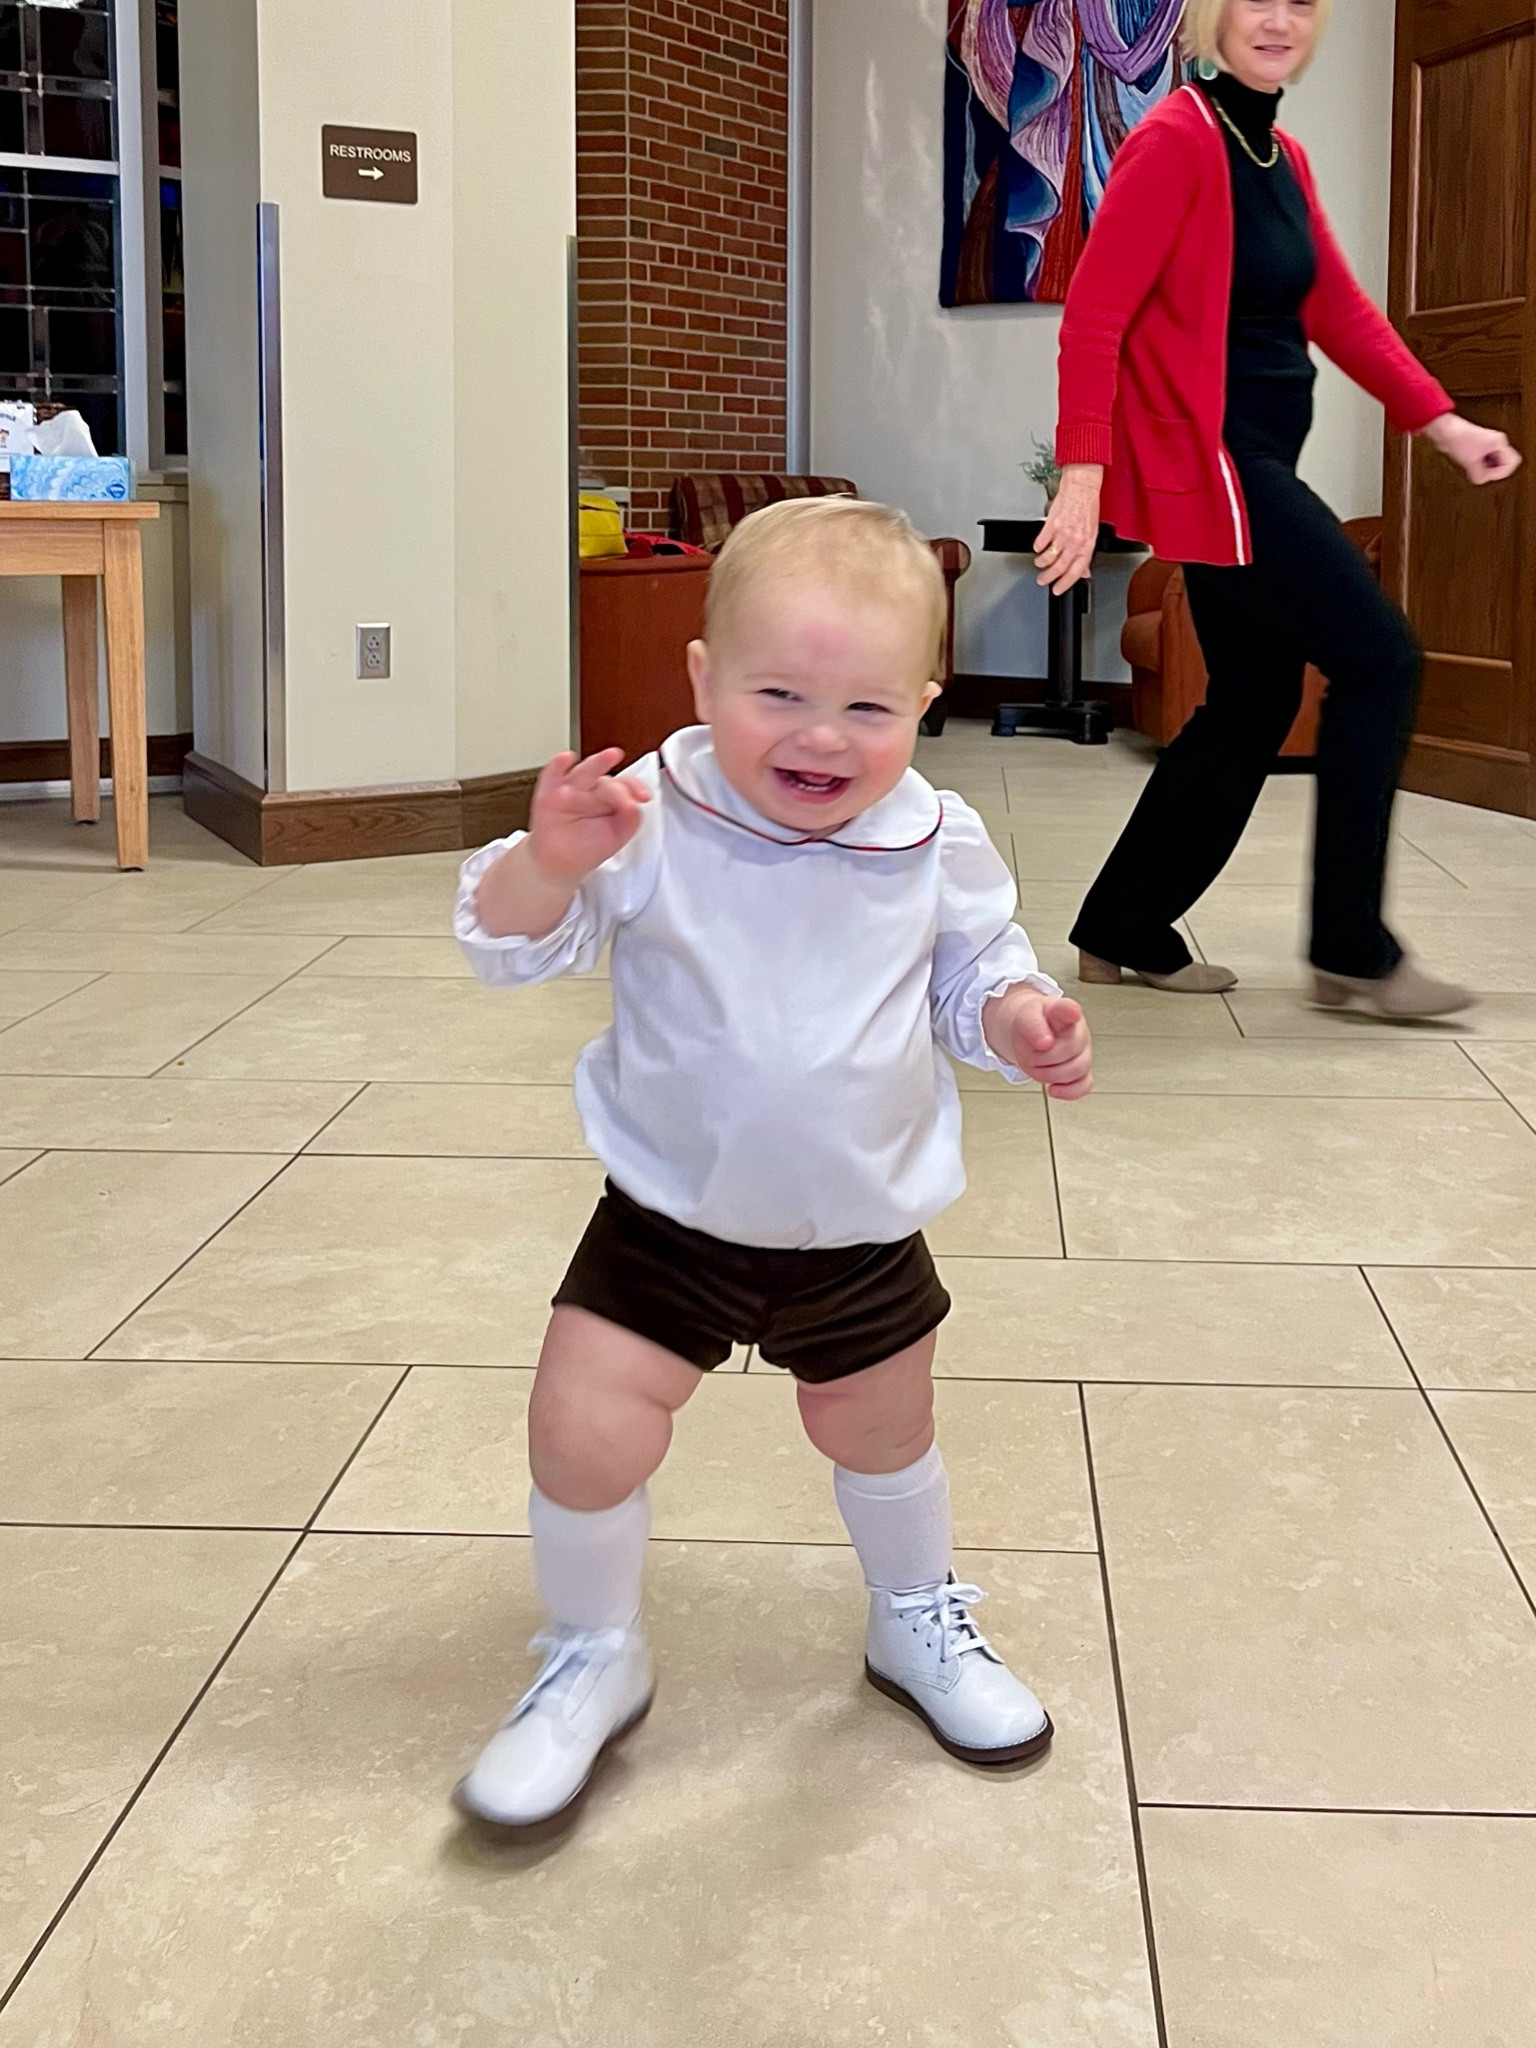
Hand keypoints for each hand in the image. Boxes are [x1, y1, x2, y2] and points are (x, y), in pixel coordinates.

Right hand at [527, 747, 650, 886]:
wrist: (560, 863)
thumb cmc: (587, 847)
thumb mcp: (616, 836)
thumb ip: (630, 820)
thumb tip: (635, 806)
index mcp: (610, 797)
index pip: (625, 786)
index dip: (635, 788)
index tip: (644, 797)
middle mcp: (591, 790)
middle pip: (607, 781)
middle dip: (621, 784)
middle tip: (632, 784)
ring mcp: (570, 789)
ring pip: (585, 772)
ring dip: (598, 762)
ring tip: (612, 756)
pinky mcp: (549, 792)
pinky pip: (552, 774)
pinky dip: (558, 764)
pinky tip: (566, 758)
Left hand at [984, 988, 1093, 1100]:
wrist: (1031, 1036)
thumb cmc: (1032, 1024)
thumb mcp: (1025, 1018)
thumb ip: (1033, 1026)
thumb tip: (1045, 1042)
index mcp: (1063, 1012)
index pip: (1069, 1009)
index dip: (1070, 1012)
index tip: (1071, 1014)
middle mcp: (1079, 1032)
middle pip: (1070, 1049)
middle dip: (1043, 1057)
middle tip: (1031, 1054)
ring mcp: (1083, 1053)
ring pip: (1078, 1070)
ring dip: (1051, 1074)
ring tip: (1038, 1067)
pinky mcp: (1081, 1072)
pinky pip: (1084, 1086)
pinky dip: (1068, 1091)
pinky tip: (1053, 1089)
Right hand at [1034, 465, 1102, 593]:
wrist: (1081, 487)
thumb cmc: (1087, 507)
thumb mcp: (1092, 533)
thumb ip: (1085, 554)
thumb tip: (1084, 571)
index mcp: (1087, 544)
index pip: (1076, 571)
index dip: (1066, 584)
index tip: (1058, 589)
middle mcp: (1075, 540)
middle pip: (1059, 567)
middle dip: (1048, 577)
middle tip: (1043, 580)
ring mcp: (1063, 533)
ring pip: (1048, 557)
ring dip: (1041, 563)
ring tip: (1039, 563)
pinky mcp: (1051, 525)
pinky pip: (1041, 542)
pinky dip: (1037, 548)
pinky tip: (1038, 548)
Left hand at [1422, 413, 1521, 486]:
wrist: (1445, 431)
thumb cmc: (1458, 439)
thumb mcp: (1470, 462)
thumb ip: (1479, 475)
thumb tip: (1481, 480)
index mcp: (1498, 442)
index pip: (1512, 462)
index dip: (1501, 473)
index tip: (1488, 475)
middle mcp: (1495, 443)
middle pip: (1504, 464)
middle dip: (1493, 472)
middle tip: (1482, 473)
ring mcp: (1487, 445)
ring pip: (1493, 464)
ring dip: (1485, 469)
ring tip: (1474, 468)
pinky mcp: (1477, 448)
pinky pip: (1483, 462)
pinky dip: (1478, 466)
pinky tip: (1469, 465)